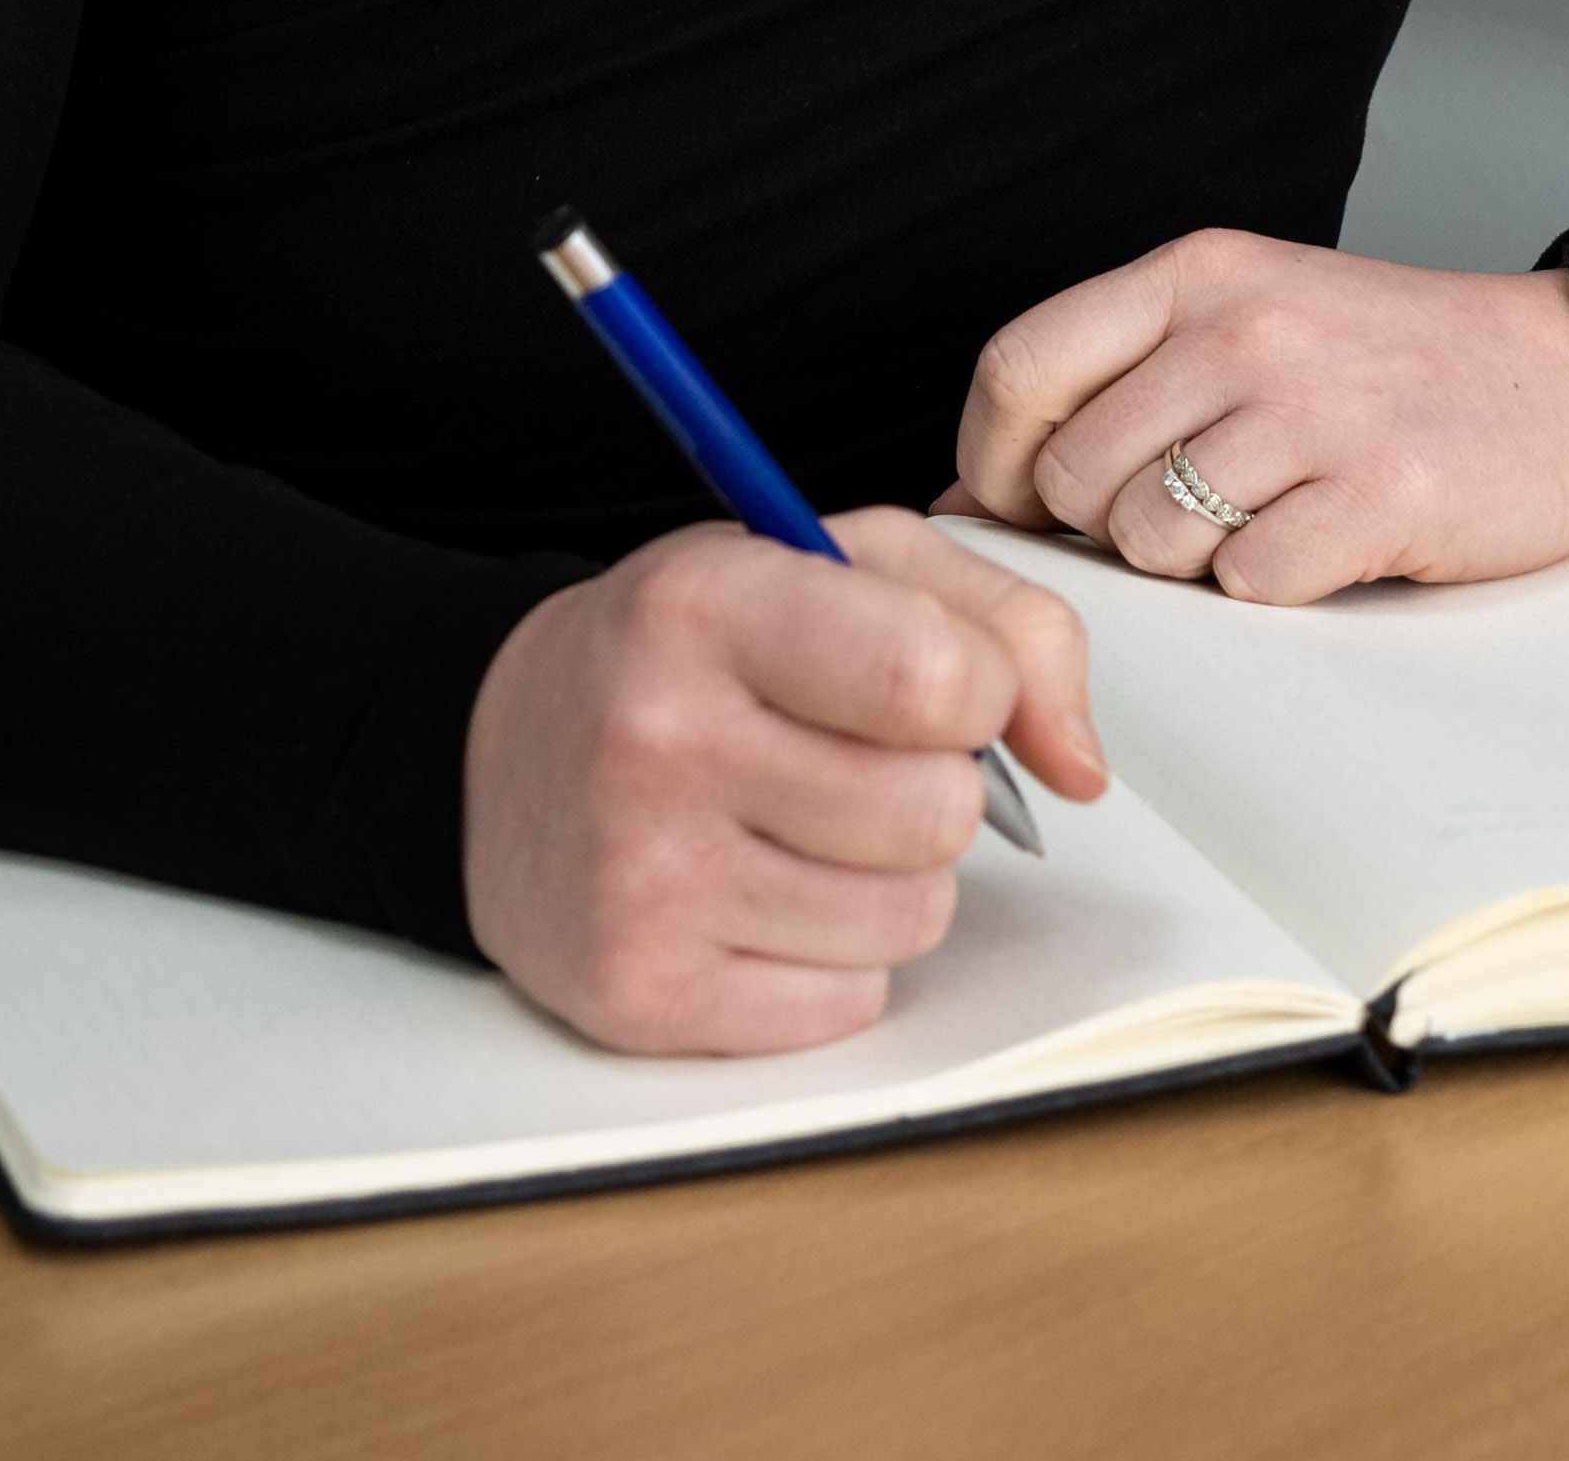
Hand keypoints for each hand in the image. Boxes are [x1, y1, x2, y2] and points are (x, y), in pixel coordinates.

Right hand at [457, 510, 1104, 1054]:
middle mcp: (658, 740)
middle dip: (934, 790)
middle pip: (937, 815)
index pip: (935, 678)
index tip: (938, 685)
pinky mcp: (636, 995)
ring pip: (911, 919)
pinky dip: (834, 961)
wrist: (487, 754)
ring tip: (802, 826)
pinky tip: (758, 899)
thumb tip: (1081, 767)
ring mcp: (640, 881)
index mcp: (704, 603)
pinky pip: (849, 1004)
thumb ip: (1002, 626)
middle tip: (852, 760)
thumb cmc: (692, 652)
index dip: (980, 691)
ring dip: (891, 880)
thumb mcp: (839, 565)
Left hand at [949, 230, 1568, 606]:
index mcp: (1201, 272)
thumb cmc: (1399, 363)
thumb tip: (966, 498)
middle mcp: (1247, 328)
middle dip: (1106, 531)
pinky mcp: (1380, 491)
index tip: (1025, 507)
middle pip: (1076, 476)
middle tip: (1181, 525)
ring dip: (1194, 564)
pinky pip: (1250, 584)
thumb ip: (1120, 384)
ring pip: (1154, 539)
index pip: (1018, 367)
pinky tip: (1322, 547)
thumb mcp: (1252, 321)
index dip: (994, 463)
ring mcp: (1315, 408)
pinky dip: (1273, 588)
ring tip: (1267, 524)